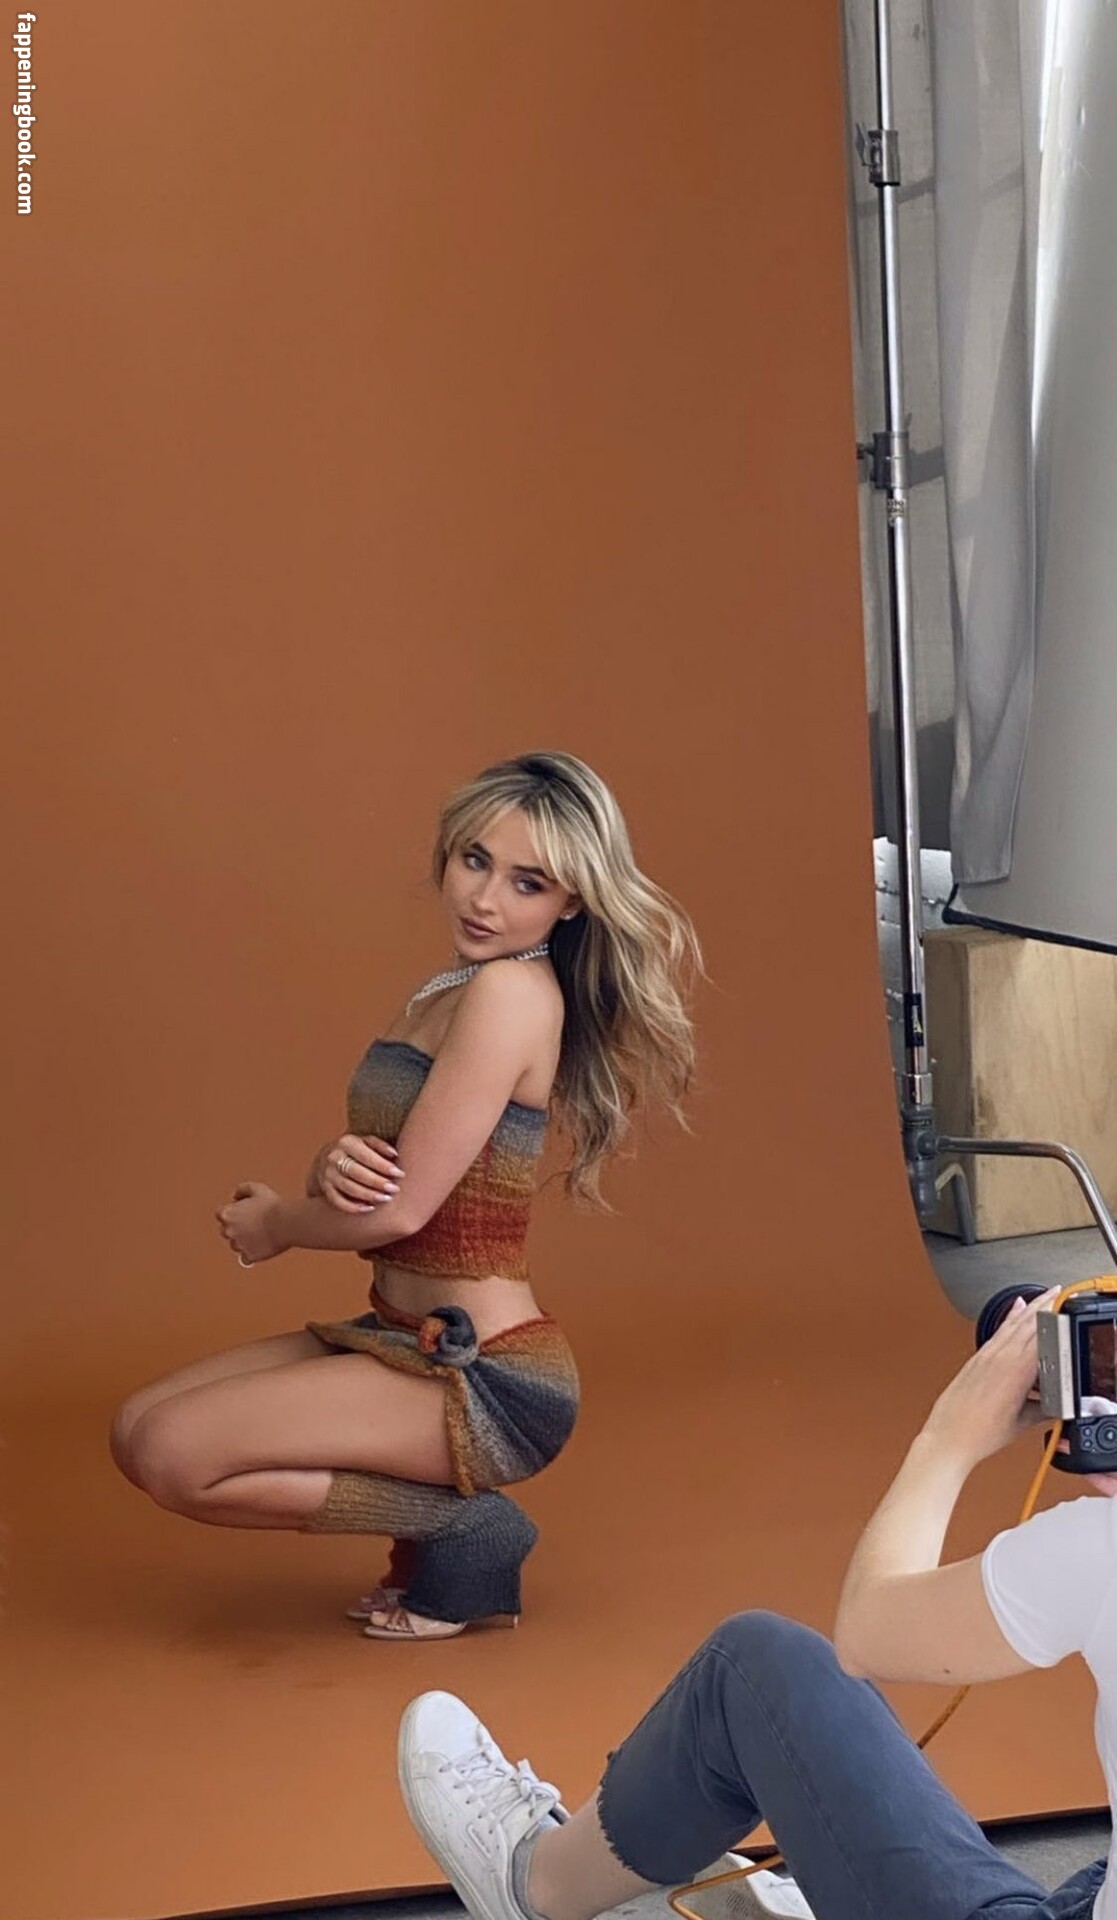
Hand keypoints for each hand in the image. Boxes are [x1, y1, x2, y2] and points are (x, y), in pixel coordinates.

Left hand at [216, 1182, 285, 1263]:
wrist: (285, 1223)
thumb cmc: (272, 1206)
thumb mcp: (256, 1188)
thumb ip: (242, 1189)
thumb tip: (235, 1196)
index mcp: (227, 1214)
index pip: (220, 1214)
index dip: (232, 1213)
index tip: (242, 1214)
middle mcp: (228, 1231)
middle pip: (226, 1231)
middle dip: (236, 1228)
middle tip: (253, 1224)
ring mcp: (238, 1245)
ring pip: (236, 1246)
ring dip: (244, 1241)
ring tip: (260, 1235)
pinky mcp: (249, 1256)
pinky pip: (246, 1258)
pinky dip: (252, 1255)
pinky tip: (261, 1247)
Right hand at [314, 1134, 403, 1213]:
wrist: (326, 1158)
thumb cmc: (354, 1150)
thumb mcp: (365, 1141)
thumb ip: (379, 1145)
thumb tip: (394, 1154)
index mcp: (346, 1142)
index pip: (366, 1156)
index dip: (383, 1166)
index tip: (400, 1174)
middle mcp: (334, 1158)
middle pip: (357, 1173)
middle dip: (377, 1182)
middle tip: (394, 1189)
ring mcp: (328, 1174)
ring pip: (349, 1188)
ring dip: (369, 1195)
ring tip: (386, 1199)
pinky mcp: (325, 1189)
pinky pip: (338, 1201)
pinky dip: (353, 1207)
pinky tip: (369, 1208)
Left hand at [919, 1286, 1060, 1468]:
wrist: (948, 1437)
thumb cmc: (978, 1434)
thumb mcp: (1023, 1422)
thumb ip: (1044, 1408)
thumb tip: (1056, 1403)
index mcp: (1015, 1371)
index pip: (1040, 1336)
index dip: (1053, 1317)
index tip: (1063, 1304)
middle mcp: (999, 1358)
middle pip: (1026, 1323)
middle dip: (1044, 1305)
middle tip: (1057, 1292)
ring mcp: (985, 1356)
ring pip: (1011, 1324)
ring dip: (1028, 1308)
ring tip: (1041, 1296)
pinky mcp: (975, 1359)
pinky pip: (997, 1332)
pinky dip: (1009, 1318)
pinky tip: (1015, 1309)